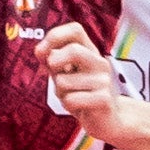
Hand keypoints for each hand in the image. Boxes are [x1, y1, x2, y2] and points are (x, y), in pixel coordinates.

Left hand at [43, 21, 123, 135]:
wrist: (108, 119)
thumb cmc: (82, 93)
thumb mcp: (65, 73)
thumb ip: (52, 60)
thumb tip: (40, 50)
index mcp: (89, 52)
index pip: (75, 30)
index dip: (55, 36)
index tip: (42, 52)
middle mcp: (99, 62)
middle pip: (73, 50)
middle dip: (55, 64)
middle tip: (57, 76)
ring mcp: (104, 81)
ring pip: (64, 81)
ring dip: (60, 92)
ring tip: (72, 96)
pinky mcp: (104, 99)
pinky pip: (71, 100)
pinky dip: (68, 105)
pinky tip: (80, 108)